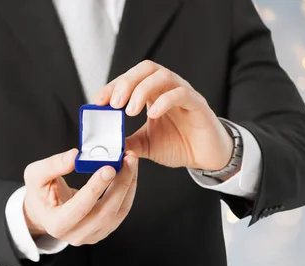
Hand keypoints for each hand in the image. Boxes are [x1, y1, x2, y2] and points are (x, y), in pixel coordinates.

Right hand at [23, 148, 138, 245]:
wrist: (44, 211)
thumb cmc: (39, 194)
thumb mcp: (35, 175)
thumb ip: (53, 165)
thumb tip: (75, 156)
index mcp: (56, 224)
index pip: (80, 208)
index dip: (95, 188)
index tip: (108, 168)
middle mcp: (76, 235)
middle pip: (105, 213)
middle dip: (120, 184)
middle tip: (127, 160)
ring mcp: (93, 235)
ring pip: (119, 212)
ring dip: (129, 185)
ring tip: (131, 162)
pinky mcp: (104, 230)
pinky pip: (122, 211)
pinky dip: (129, 190)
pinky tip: (129, 173)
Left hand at [94, 60, 233, 170]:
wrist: (206, 158)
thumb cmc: (178, 145)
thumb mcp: (145, 145)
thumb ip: (127, 142)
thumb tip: (105, 144)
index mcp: (153, 93)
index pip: (130, 79)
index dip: (112, 86)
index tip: (97, 101)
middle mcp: (168, 88)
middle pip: (146, 69)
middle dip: (126, 82)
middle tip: (114, 103)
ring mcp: (184, 94)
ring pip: (163, 76)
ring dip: (142, 90)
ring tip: (129, 110)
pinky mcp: (198, 105)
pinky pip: (182, 94)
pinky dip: (165, 101)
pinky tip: (152, 114)